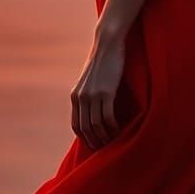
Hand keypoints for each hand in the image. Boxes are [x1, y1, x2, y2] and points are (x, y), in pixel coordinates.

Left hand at [70, 28, 125, 149]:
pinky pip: (108, 117)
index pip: (76, 125)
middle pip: (86, 128)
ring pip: (97, 125)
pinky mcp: (106, 92)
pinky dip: (113, 127)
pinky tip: (119, 130)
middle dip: (95, 141)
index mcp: (75, 96)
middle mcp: (81, 97)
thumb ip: (88, 94)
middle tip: (105, 148)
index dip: (84, 137)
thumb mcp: (89, 80)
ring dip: (105, 136)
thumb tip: (92, 109)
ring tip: (113, 141)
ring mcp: (93, 95)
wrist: (107, 44)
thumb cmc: (102, 62)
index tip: (94, 144)